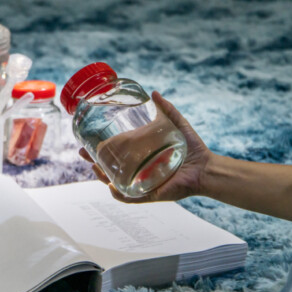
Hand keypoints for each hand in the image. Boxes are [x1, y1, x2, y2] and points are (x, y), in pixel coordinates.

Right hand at [79, 91, 214, 202]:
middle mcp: (140, 171)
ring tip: (96, 168)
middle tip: (84, 153)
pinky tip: (112, 187)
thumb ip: (167, 110)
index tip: (86, 142)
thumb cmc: (194, 149)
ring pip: (116, 184)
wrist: (207, 167)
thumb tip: (153, 93)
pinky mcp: (152, 194)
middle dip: (94, 164)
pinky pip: (131, 198)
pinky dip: (120, 194)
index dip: (99, 150)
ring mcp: (144, 184)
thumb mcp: (178, 125)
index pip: (116, 154)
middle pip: (110, 170)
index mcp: (142, 157)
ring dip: (103, 178)